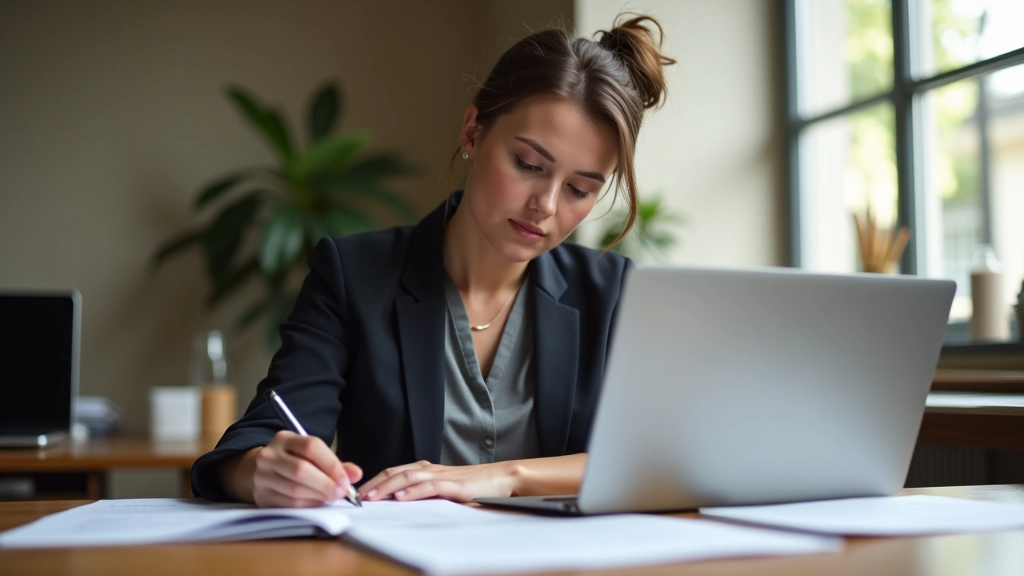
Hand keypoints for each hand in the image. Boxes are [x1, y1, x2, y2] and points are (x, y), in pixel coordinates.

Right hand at [251, 431, 362, 507]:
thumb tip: (356, 474)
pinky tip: (316, 503)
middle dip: (325, 484)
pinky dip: (307, 505)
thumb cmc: (296, 462)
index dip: (331, 464)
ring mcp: (262, 476)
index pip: (311, 446)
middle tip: (340, 493)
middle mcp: (270, 455)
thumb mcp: (313, 457)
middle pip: (301, 469)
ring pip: (294, 489)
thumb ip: (336, 464)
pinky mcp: (261, 496)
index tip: (346, 480)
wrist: (264, 471)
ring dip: (318, 496)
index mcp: (285, 439)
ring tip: (330, 497)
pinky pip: (288, 504)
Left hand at [357, 460, 521, 502]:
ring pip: (408, 477)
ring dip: (387, 487)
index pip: (394, 472)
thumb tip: (402, 506)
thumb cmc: (476, 486)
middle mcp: (431, 470)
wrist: (503, 478)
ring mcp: (443, 476)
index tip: (358, 492)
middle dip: (374, 484)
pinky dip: (414, 492)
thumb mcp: (446, 491)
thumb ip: (427, 495)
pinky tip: (402, 498)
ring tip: (372, 497)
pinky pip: (430, 487)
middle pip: (396, 473)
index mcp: (427, 470)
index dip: (375, 480)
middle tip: (357, 496)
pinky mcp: (456, 485)